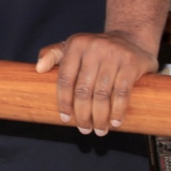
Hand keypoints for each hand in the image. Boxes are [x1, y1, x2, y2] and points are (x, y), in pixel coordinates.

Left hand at [36, 31, 157, 135]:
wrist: (131, 39)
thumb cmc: (96, 49)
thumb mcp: (73, 46)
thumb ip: (53, 55)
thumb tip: (38, 68)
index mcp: (76, 44)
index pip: (65, 78)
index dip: (63, 101)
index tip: (65, 119)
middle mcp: (93, 48)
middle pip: (83, 90)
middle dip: (82, 114)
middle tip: (84, 129)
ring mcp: (113, 55)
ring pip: (102, 94)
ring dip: (100, 117)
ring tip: (99, 130)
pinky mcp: (131, 64)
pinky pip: (122, 92)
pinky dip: (118, 110)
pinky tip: (115, 122)